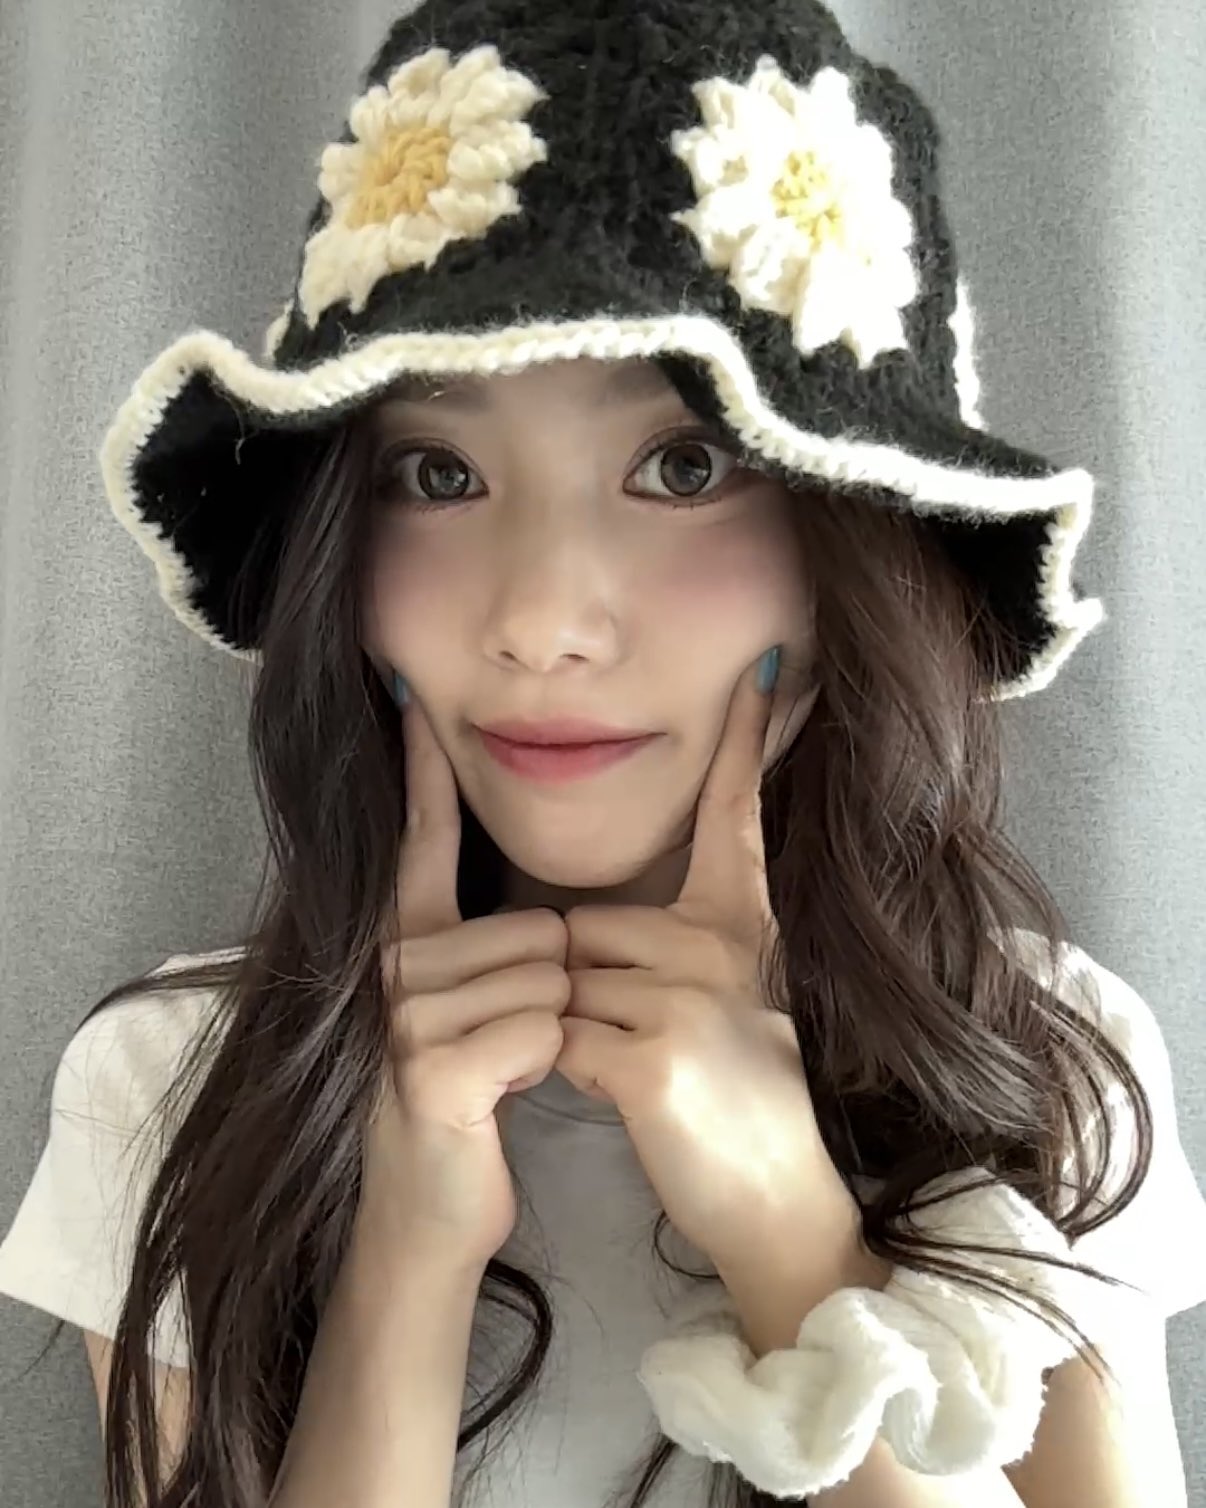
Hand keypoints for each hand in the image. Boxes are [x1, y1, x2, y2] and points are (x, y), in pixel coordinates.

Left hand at [553, 649, 857, 1278]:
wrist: (773, 1198)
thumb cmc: (736, 1099)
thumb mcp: (730, 998)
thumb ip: (681, 945)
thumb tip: (594, 925)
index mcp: (737, 924)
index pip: (733, 817)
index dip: (742, 744)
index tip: (759, 670)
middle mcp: (716, 944)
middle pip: (582, 926)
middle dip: (581, 986)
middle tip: (644, 1044)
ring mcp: (685, 995)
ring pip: (562, 981)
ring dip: (575, 1031)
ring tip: (641, 1070)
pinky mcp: (649, 1052)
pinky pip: (559, 1038)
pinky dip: (572, 1074)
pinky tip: (631, 1099)